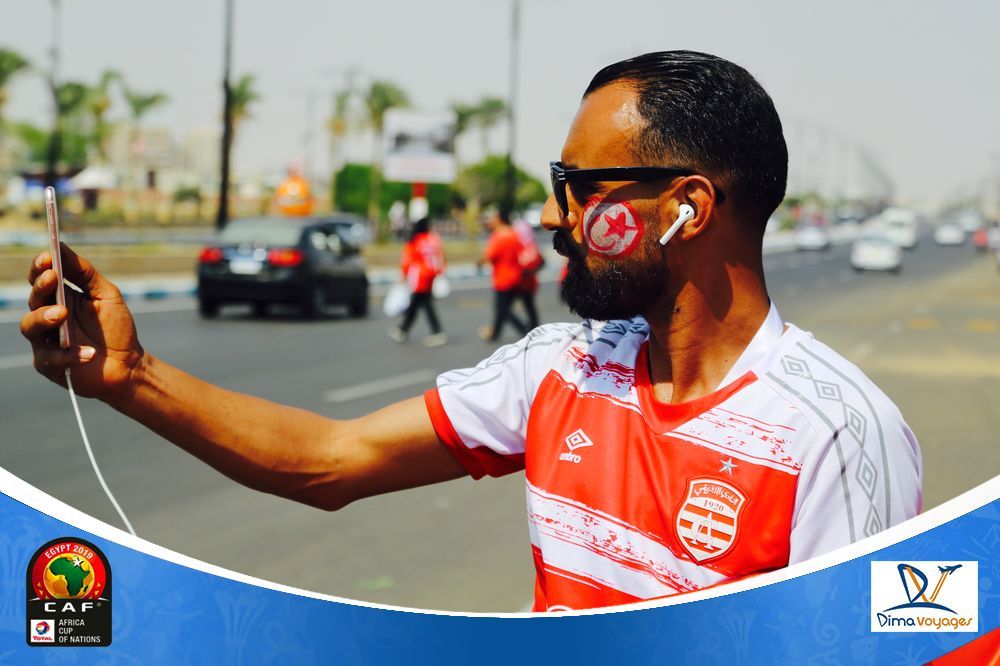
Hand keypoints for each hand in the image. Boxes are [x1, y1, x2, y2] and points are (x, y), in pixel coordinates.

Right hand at [20, 243, 144, 400]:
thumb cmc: (116, 327)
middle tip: (52, 279)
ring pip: (30, 327)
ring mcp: (45, 342)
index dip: (39, 268)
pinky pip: (51, 359)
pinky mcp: (51, 365)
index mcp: (59, 297)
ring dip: (44, 318)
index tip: (47, 257)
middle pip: (33, 300)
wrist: (129, 364)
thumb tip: (59, 245)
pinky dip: (70, 354)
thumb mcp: (106, 295)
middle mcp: (46, 317)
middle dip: (40, 288)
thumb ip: (84, 273)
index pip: (40, 279)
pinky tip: (89, 352)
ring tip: (62, 314)